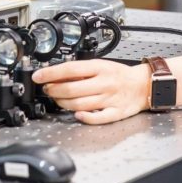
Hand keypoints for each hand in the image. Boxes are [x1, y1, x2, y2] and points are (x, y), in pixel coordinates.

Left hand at [31, 59, 149, 124]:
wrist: (142, 85)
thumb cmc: (118, 75)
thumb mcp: (100, 65)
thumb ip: (81, 71)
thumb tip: (57, 75)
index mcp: (100, 68)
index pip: (70, 69)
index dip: (51, 73)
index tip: (38, 76)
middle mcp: (104, 83)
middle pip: (72, 89)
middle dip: (54, 90)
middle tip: (47, 89)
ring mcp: (110, 99)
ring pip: (80, 104)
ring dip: (63, 103)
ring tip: (57, 99)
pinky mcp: (115, 113)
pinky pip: (98, 117)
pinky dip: (85, 117)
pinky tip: (76, 115)